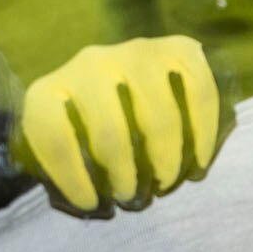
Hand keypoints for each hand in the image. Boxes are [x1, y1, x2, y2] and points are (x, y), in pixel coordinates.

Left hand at [18, 34, 223, 212]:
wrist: (111, 76)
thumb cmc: (81, 126)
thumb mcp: (58, 143)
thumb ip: (65, 167)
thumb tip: (94, 202)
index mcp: (48, 91)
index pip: (56, 136)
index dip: (73, 178)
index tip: (92, 204)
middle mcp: (90, 63)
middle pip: (111, 131)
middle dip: (126, 175)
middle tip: (132, 197)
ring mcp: (135, 52)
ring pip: (159, 115)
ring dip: (166, 159)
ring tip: (164, 183)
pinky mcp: (176, 47)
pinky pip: (199, 90)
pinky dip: (204, 130)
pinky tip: (202, 160)